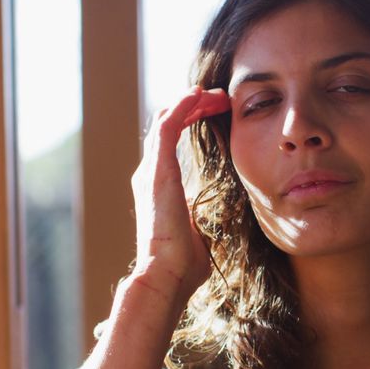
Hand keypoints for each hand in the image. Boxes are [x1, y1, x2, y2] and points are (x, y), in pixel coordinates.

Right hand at [131, 86, 230, 300]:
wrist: (167, 274)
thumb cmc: (184, 263)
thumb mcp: (199, 230)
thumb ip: (203, 215)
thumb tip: (219, 215)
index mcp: (159, 186)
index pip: (169, 140)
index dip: (191, 121)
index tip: (217, 112)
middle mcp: (149, 173)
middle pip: (166, 124)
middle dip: (192, 106)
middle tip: (219, 98)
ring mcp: (150, 170)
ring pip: (166, 120)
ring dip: (190, 102)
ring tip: (215, 94)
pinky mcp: (157, 170)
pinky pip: (167, 126)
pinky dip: (182, 107)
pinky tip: (198, 95)